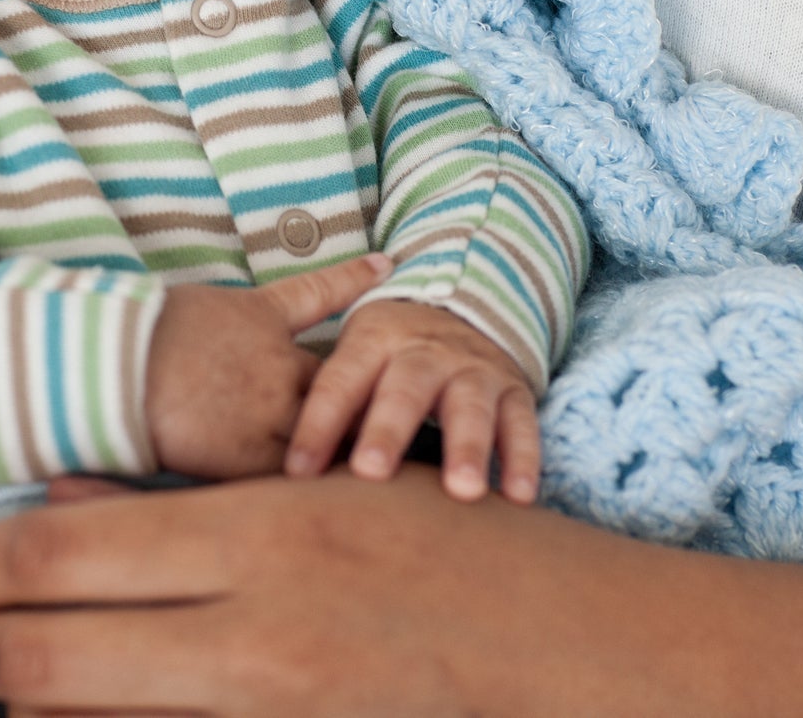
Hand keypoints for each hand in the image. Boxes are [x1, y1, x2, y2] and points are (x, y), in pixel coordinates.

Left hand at [0, 469, 641, 715]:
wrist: (587, 661)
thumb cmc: (454, 556)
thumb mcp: (324, 497)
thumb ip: (180, 503)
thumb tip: (50, 502)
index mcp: (258, 537)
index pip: (43, 556)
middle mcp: (255, 640)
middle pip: (28, 658)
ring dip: (41, 708)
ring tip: (53, 681)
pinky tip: (128, 713)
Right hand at [145, 253, 389, 476]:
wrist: (113, 368)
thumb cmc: (142, 334)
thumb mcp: (194, 309)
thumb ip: (237, 317)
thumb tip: (233, 311)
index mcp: (261, 320)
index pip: (319, 294)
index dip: (352, 279)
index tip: (384, 263)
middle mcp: (278, 366)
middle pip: (340, 384)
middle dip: (363, 395)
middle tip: (387, 404)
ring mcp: (269, 413)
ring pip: (324, 433)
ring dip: (341, 447)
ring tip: (369, 463)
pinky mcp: (248, 457)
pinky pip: (291, 475)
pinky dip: (305, 483)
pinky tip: (321, 497)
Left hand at [285, 299, 540, 501]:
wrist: (461, 305)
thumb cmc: (386, 354)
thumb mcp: (353, 356)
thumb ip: (326, 404)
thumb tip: (280, 475)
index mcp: (372, 340)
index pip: (339, 384)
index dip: (317, 426)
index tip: (297, 474)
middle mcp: (424, 351)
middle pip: (404, 390)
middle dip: (387, 432)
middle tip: (370, 472)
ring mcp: (472, 369)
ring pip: (469, 406)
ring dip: (466, 446)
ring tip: (461, 491)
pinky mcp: (512, 389)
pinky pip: (521, 423)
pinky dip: (522, 459)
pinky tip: (519, 498)